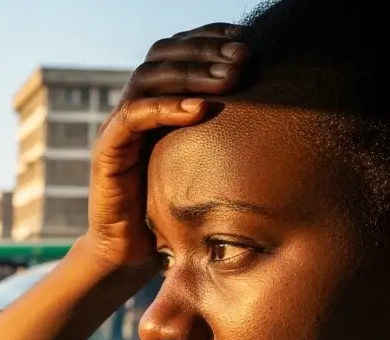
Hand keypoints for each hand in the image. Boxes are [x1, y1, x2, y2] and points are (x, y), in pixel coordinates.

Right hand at [86, 23, 247, 268]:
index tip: (245, 39)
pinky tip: (200, 109)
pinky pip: (132, 117)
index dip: (208, 38)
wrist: (130, 251)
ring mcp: (117, 127)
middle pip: (162, 55)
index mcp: (155, 100)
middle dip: (205, 52)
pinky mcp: (107, 152)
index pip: (177, 50)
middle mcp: (133, 106)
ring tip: (229, 80)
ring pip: (147, 78)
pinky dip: (165, 107)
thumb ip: (226, 133)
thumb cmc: (172, 209)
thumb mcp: (205, 162)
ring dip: (191, 74)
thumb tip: (282, 111)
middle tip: (244, 58)